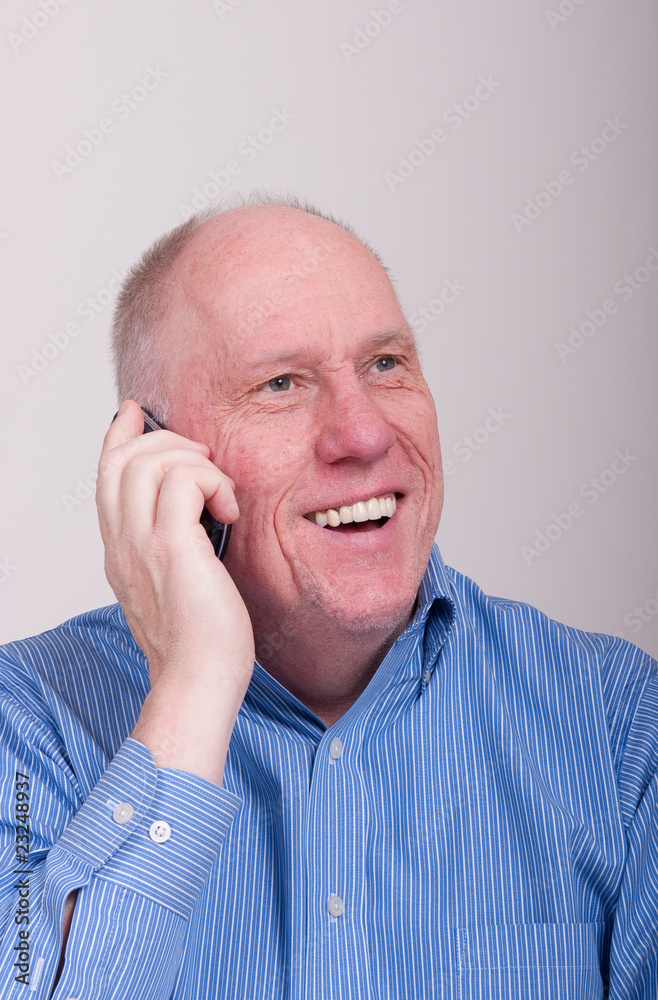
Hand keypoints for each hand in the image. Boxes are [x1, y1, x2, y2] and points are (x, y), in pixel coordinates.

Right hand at [96, 400, 254, 783]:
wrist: (199, 681)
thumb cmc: (201, 641)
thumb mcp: (177, 583)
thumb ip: (173, 546)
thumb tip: (196, 513)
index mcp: (121, 551)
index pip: (107, 476)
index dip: (119, 436)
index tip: (136, 413)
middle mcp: (123, 543)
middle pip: (125, 458)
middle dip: (168, 441)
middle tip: (205, 461)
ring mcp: (143, 544)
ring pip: (151, 461)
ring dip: (194, 461)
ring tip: (221, 494)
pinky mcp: (173, 548)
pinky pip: (185, 481)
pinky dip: (214, 482)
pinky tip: (231, 513)